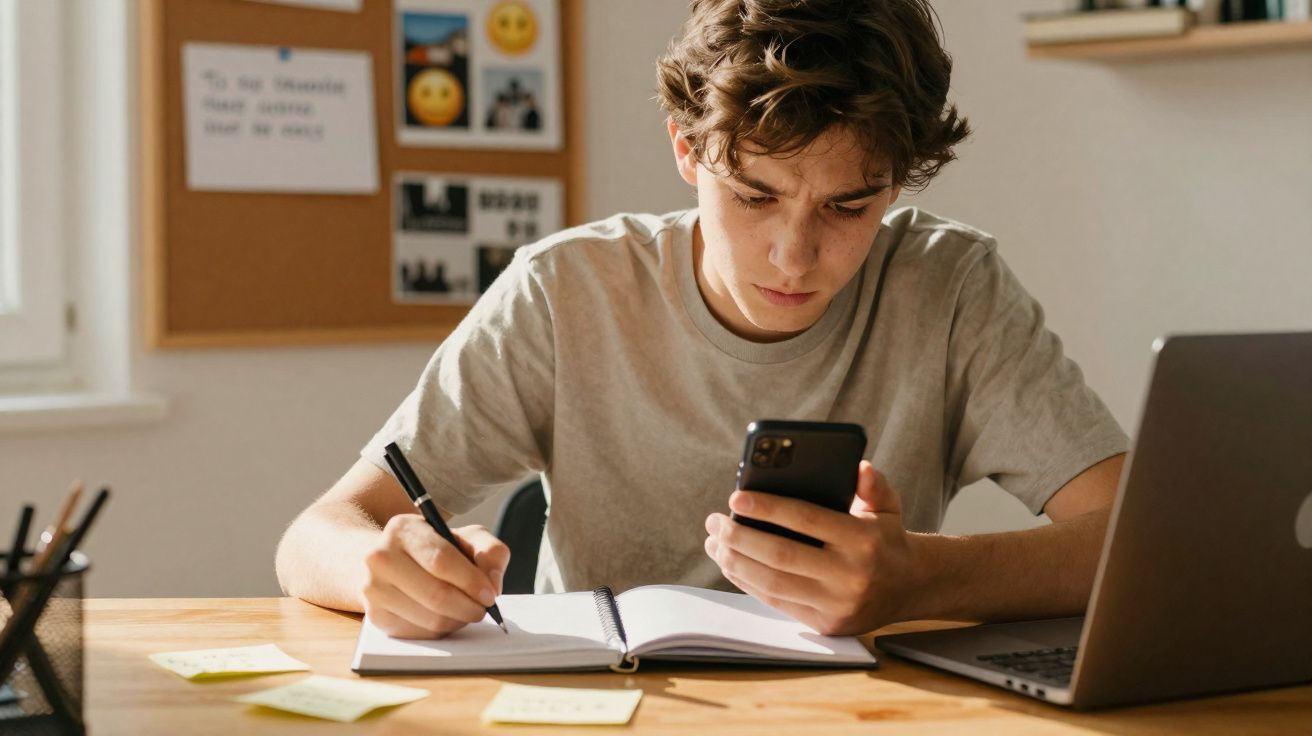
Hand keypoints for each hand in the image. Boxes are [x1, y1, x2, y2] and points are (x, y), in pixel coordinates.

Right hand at [361, 515, 508, 638]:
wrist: (390, 561)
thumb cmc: (435, 548)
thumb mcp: (466, 537)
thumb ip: (490, 552)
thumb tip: (493, 584)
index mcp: (403, 529)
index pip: (441, 560)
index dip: (471, 581)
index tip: (490, 594)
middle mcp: (380, 557)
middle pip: (435, 594)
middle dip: (468, 606)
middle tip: (484, 609)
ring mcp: (373, 589)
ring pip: (429, 619)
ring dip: (458, 620)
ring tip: (466, 609)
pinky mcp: (376, 616)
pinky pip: (420, 634)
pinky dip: (441, 630)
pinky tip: (446, 616)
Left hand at [704, 461, 916, 634]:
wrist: (910, 587)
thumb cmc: (886, 538)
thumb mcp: (888, 507)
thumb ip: (874, 485)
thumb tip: (859, 466)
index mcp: (864, 540)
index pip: (806, 519)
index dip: (767, 508)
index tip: (736, 498)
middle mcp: (851, 575)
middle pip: (781, 555)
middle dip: (739, 537)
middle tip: (714, 521)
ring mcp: (837, 604)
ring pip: (773, 583)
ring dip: (735, 562)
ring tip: (714, 543)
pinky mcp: (826, 624)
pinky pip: (777, 602)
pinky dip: (748, 583)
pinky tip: (730, 564)